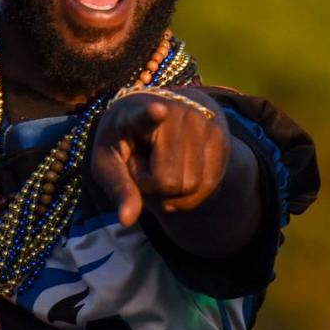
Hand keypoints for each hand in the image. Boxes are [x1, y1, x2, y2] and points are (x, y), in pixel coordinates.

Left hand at [91, 90, 230, 226]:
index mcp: (135, 112)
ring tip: (161, 163)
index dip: (151, 114)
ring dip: (173, 191)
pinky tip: (180, 170)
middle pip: (168, 181)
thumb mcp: (108, 162)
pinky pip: (209, 186)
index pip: (145, 115)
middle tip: (145, 164)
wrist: (157, 110)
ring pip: (192, 187)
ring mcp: (202, 122)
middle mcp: (175, 111)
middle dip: (154, 187)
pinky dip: (191, 193)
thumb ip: (118, 188)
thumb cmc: (126, 140)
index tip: (158, 109)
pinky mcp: (221, 137)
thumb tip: (126, 220)